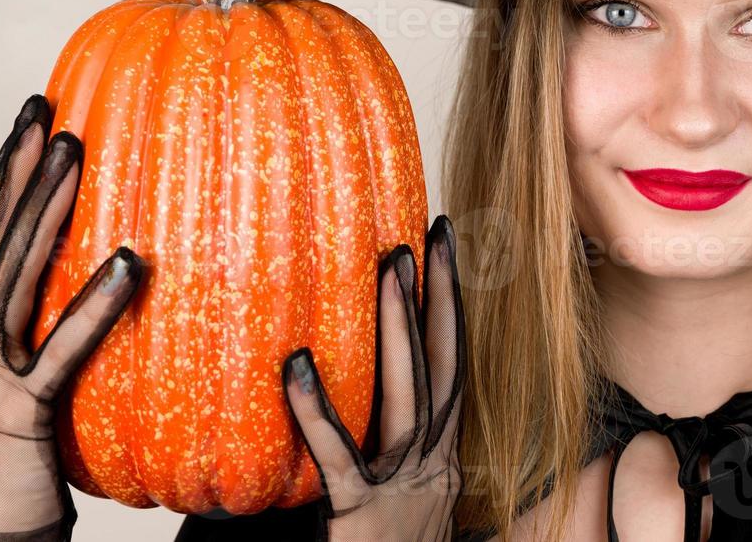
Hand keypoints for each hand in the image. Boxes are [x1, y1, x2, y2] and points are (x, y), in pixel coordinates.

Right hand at [0, 93, 144, 533]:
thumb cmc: (28, 462)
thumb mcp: (35, 384)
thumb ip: (52, 329)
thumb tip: (112, 270)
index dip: (6, 179)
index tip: (31, 121)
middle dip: (17, 174)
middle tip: (46, 112)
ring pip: (11, 282)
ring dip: (43, 215)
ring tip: (74, 155)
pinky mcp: (17, 415)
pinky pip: (58, 354)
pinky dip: (91, 306)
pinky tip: (124, 263)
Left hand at [283, 215, 466, 541]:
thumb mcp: (384, 502)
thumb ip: (367, 454)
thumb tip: (321, 384)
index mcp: (439, 462)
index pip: (452, 370)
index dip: (453, 310)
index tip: (445, 250)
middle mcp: (433, 470)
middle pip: (443, 370)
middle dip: (442, 300)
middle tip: (429, 237)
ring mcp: (405, 492)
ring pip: (410, 399)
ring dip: (401, 330)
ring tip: (389, 268)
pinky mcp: (362, 519)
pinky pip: (341, 459)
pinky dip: (319, 412)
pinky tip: (298, 366)